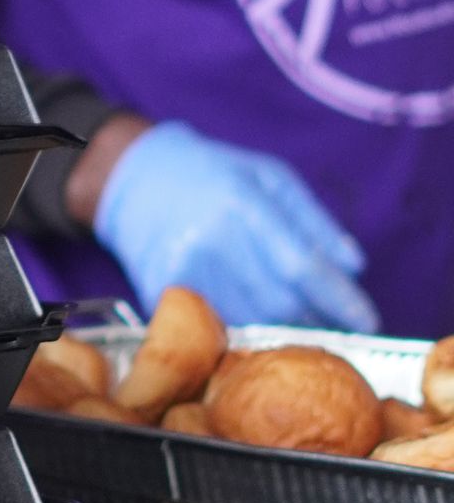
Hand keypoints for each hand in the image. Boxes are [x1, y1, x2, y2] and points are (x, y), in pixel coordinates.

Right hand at [94, 119, 378, 330]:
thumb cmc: (213, 173)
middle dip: (316, 319)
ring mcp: (181, 267)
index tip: (368, 320)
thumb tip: (354, 268)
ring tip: (299, 322)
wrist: (134, 176)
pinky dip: (243, 329)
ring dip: (284, 329)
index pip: (300, 265)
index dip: (339, 298)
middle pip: (279, 303)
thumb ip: (314, 221)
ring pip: (249, 321)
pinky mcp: (158, 289)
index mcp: (240, 202)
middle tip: (335, 324)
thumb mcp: (269, 176)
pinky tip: (254, 319)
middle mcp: (210, 238)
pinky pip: (214, 324)